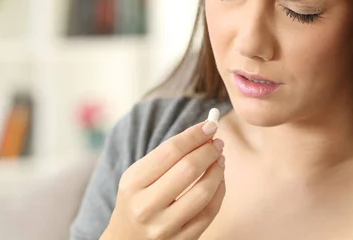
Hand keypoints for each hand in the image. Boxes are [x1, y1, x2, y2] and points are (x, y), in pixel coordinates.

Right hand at [102, 120, 224, 239]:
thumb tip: (205, 132)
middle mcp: (146, 206)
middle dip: (209, 151)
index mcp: (133, 183)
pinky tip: (219, 180)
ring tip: (220, 159)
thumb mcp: (138, 177)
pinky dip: (219, 191)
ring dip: (217, 170)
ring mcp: (164, 227)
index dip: (194, 135)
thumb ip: (167, 156)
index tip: (211, 125)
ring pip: (203, 192)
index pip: (171, 151)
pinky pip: (209, 212)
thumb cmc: (137, 201)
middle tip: (217, 143)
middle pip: (188, 169)